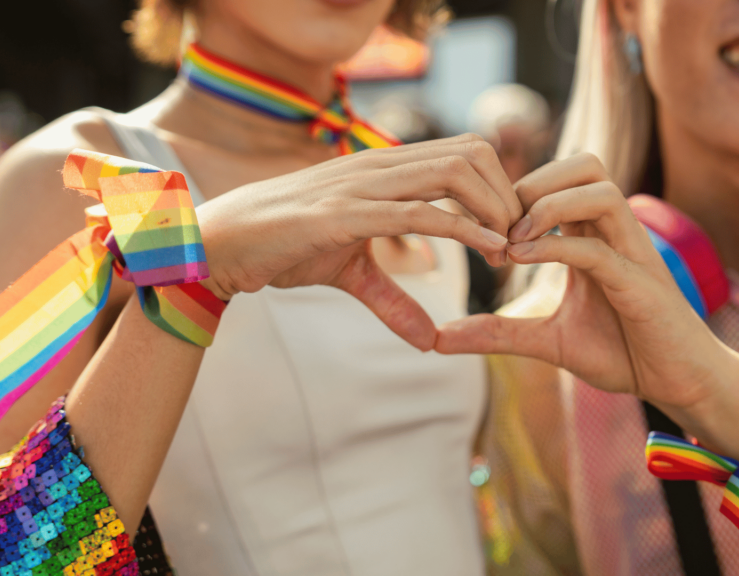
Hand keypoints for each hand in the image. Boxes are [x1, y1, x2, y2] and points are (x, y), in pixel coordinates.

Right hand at [196, 134, 521, 350]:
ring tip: (508, 247)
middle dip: (507, 194)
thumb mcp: (349, 274)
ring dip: (493, 209)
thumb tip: (430, 341)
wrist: (218, 243)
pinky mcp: (344, 213)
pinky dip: (462, 229)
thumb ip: (393, 299)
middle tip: (520, 240)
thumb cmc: (281, 246)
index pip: (462, 152)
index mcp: (381, 169)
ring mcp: (360, 185)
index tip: (511, 230)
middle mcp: (376, 166)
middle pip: (471, 153)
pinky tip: (488, 248)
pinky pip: (418, 212)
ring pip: (452, 172)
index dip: (498, 185)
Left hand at [435, 154, 738, 460]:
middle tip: (496, 222)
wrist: (679, 384)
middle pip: (584, 164)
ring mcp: (633, 253)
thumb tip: (439, 338)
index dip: (516, 192)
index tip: (479, 226)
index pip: (560, 181)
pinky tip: (520, 261)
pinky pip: (600, 247)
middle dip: (533, 182)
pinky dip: (557, 247)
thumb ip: (497, 333)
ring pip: (599, 189)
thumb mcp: (546, 342)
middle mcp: (616, 233)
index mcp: (595, 235)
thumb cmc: (624, 352)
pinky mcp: (642, 283)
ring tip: (510, 240)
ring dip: (547, 205)